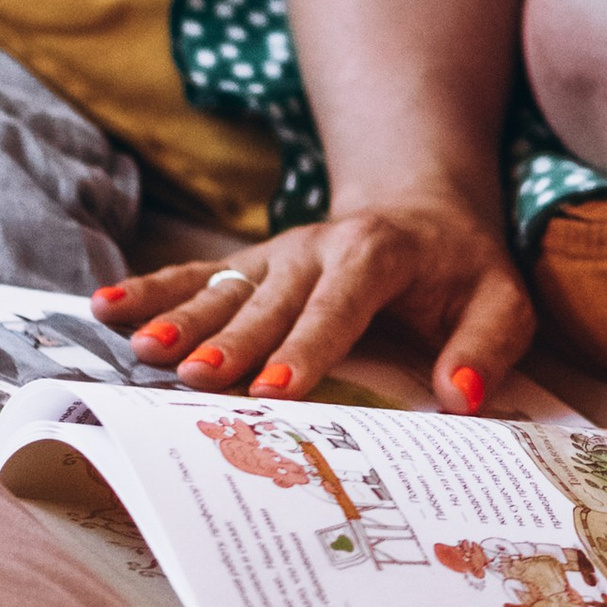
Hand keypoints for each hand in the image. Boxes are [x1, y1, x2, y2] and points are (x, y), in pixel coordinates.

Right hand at [92, 198, 532, 409]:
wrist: (423, 208)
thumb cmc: (463, 270)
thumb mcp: (502, 302)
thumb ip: (486, 347)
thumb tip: (463, 398)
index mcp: (380, 254)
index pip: (341, 302)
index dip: (309, 343)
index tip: (279, 387)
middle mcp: (319, 247)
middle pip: (271, 300)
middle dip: (235, 340)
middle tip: (198, 378)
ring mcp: (276, 254)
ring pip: (224, 286)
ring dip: (181, 316)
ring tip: (143, 350)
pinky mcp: (249, 264)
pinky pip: (196, 275)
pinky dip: (150, 290)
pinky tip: (104, 309)